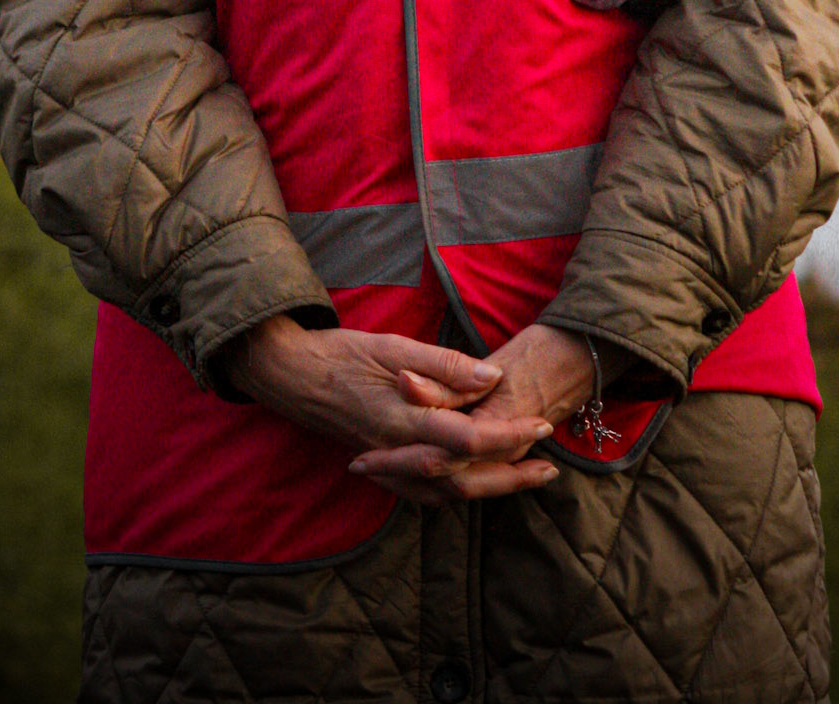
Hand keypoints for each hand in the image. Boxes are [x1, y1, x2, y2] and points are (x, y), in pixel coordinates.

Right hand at [233, 317, 556, 504]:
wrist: (290, 375)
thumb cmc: (341, 354)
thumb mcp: (393, 346)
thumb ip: (444, 366)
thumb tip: (492, 379)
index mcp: (403, 420)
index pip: (468, 438)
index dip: (508, 435)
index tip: (541, 424)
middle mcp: (397, 452)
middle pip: (463, 479)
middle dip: (511, 476)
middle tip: (548, 466)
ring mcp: (387, 465)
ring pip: (446, 491)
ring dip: (489, 486)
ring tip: (525, 475)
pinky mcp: (381, 465)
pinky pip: (424, 491)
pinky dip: (455, 489)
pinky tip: (473, 479)